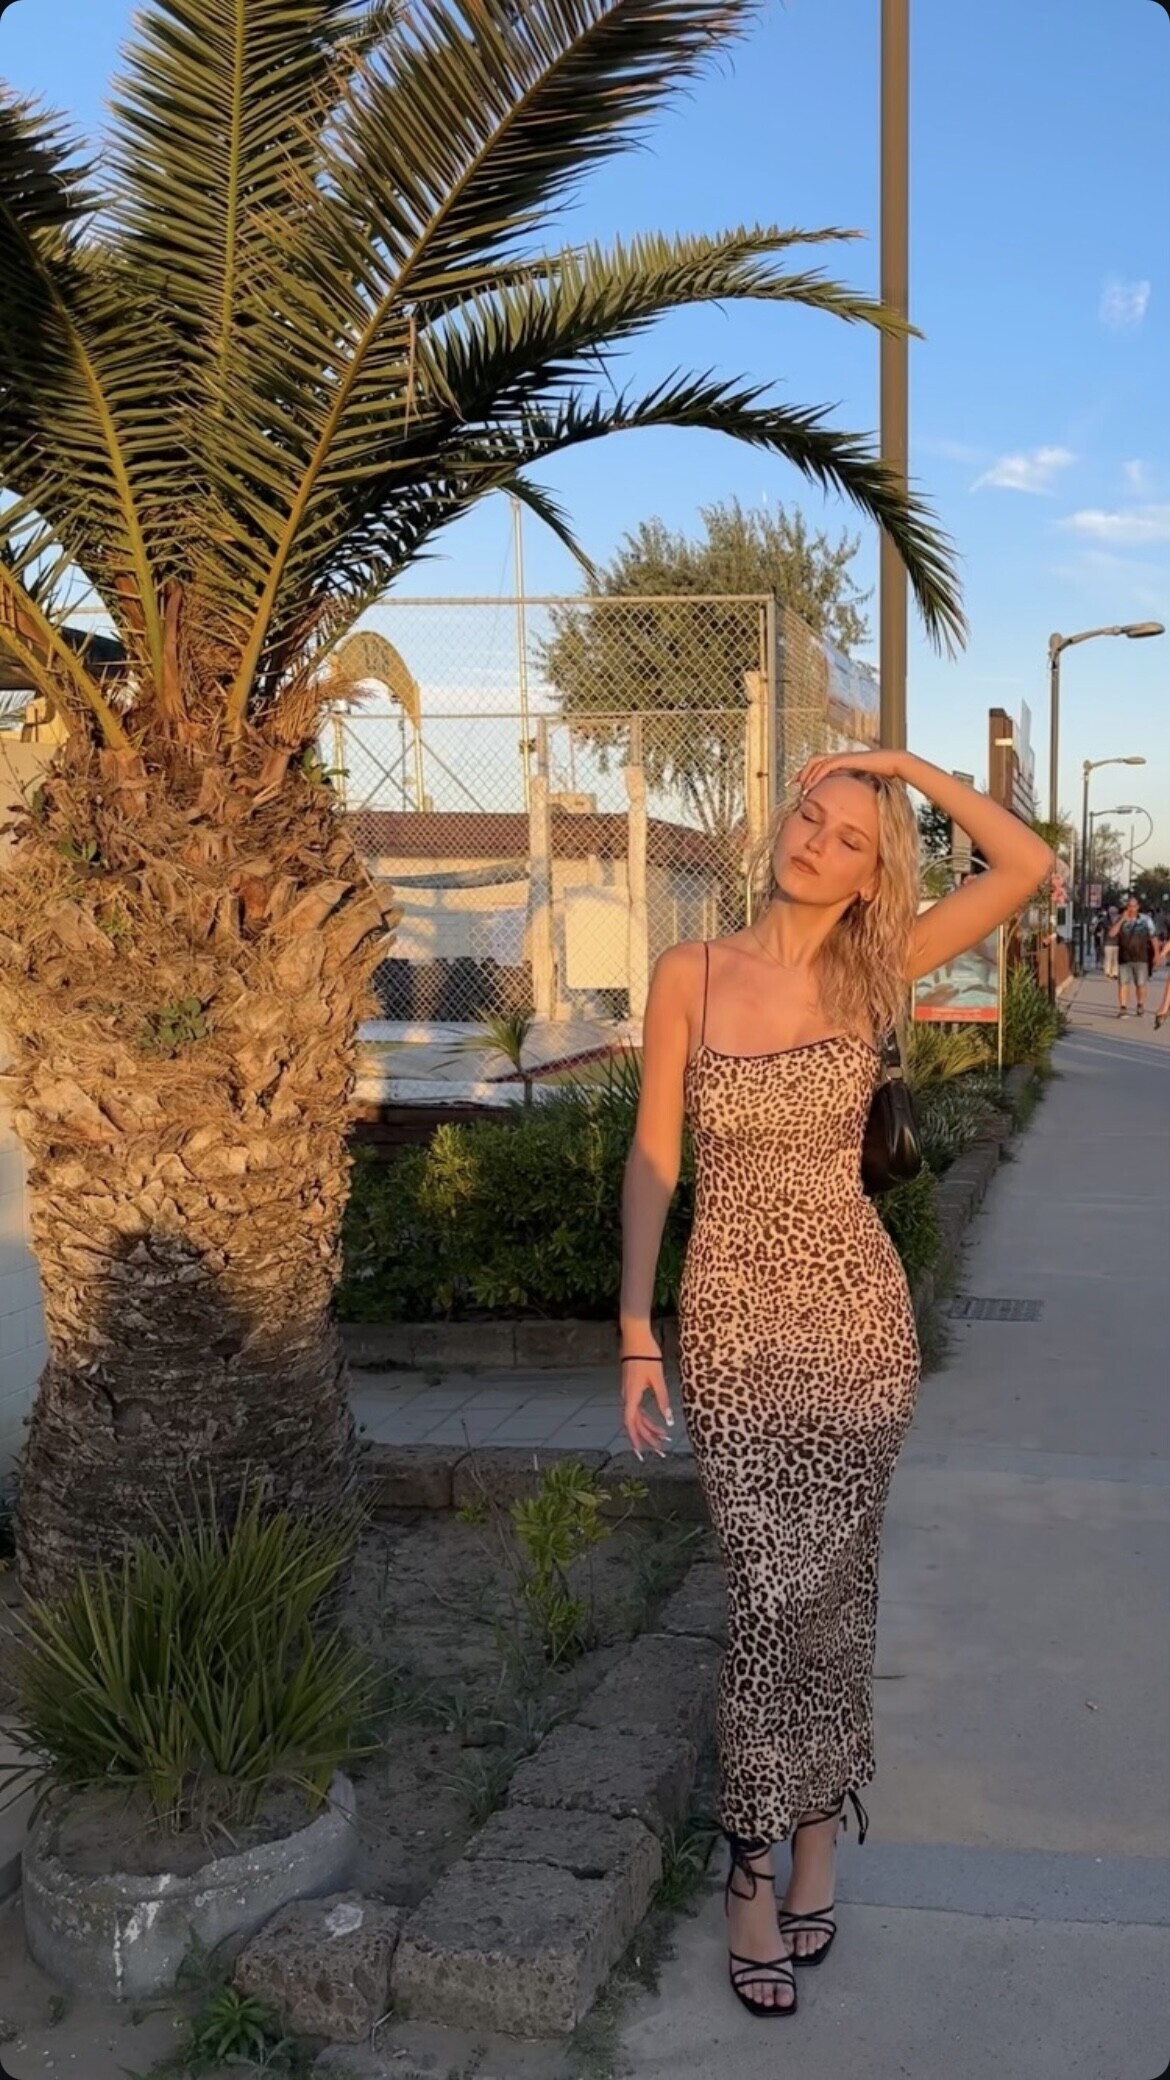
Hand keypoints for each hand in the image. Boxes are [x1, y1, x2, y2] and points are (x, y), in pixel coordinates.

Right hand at [620, 1345, 674, 1460]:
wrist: (636, 1337)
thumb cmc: (647, 1356)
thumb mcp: (657, 1379)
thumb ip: (662, 1401)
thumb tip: (669, 1421)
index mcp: (632, 1396)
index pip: (631, 1424)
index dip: (635, 1440)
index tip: (641, 1454)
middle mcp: (627, 1397)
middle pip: (635, 1424)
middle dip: (648, 1439)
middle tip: (662, 1451)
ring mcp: (629, 1394)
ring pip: (637, 1418)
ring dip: (649, 1430)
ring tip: (664, 1440)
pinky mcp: (632, 1389)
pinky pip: (638, 1409)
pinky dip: (648, 1419)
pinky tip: (658, 1424)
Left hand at [793, 747, 906, 795]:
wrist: (893, 764)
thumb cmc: (882, 775)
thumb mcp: (863, 784)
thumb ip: (853, 789)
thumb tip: (850, 803)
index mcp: (842, 762)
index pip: (819, 765)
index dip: (807, 773)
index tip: (798, 785)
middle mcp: (840, 757)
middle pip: (813, 761)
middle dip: (801, 772)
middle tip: (791, 784)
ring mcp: (843, 757)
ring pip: (817, 762)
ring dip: (806, 774)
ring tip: (799, 787)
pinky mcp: (846, 759)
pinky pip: (826, 766)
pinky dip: (816, 775)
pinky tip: (810, 785)